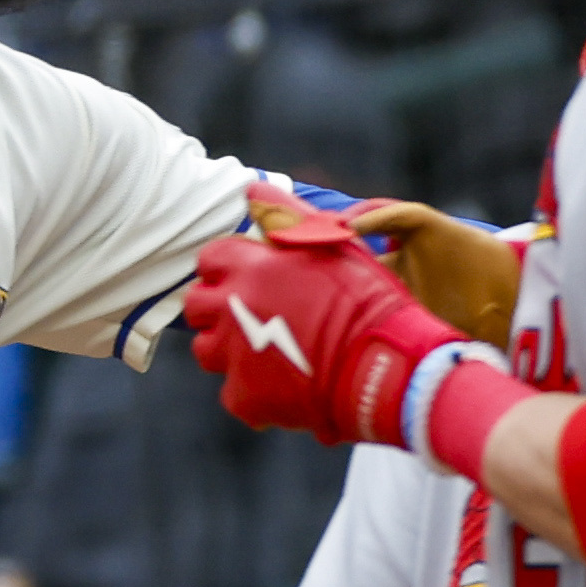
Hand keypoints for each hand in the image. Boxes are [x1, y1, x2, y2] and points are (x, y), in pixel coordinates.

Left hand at [186, 184, 464, 445]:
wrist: (387, 368)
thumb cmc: (369, 301)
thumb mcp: (336, 245)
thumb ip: (289, 215)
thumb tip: (252, 189)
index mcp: (251, 267)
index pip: (211, 260)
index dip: (229, 269)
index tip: (250, 279)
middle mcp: (232, 307)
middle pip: (198, 304)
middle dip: (219, 309)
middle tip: (253, 317)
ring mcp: (233, 354)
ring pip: (208, 350)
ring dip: (230, 350)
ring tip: (269, 354)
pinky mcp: (244, 396)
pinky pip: (235, 394)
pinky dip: (256, 392)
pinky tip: (287, 386)